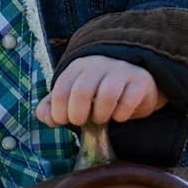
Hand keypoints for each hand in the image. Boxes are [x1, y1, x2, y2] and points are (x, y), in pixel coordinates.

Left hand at [36, 56, 167, 126]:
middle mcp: (99, 64)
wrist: (134, 83)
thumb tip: (46, 118)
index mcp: (78, 67)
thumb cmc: (98, 92)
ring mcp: (121, 71)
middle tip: (80, 123)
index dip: (59, 110)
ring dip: (101, 114)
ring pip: (107, 94)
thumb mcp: (73, 96)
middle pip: (82, 89)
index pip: (61, 87)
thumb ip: (53, 106)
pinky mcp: (140, 81)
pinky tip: (119, 116)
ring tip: (101, 119)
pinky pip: (129, 100)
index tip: (63, 121)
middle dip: (78, 113)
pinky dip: (122, 114)